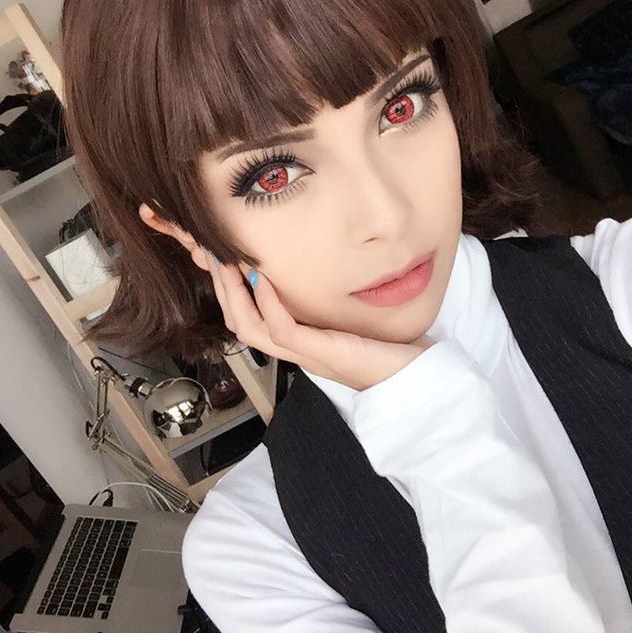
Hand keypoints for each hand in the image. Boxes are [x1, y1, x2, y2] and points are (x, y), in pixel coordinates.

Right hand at [203, 254, 433, 391]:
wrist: (418, 380)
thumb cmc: (393, 349)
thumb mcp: (354, 317)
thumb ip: (332, 301)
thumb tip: (318, 266)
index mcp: (300, 343)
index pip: (249, 319)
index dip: (229, 290)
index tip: (223, 256)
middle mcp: (297, 351)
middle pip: (240, 323)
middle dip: (222, 287)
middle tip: (213, 252)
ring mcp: (307, 355)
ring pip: (250, 329)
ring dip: (233, 294)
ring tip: (228, 262)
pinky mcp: (323, 353)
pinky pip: (282, 331)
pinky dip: (268, 304)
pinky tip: (264, 278)